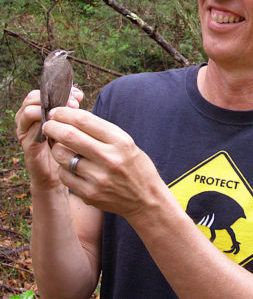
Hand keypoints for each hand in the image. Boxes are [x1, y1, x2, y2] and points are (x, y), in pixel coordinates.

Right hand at [15, 87, 83, 190]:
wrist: (64, 171)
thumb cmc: (69, 144)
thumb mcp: (71, 123)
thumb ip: (72, 108)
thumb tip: (78, 94)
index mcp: (38, 110)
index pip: (42, 91)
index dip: (60, 90)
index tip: (78, 96)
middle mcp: (28, 118)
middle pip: (32, 98)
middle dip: (54, 98)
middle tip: (73, 105)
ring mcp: (25, 132)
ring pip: (28, 112)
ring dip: (48, 111)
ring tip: (67, 117)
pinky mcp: (27, 146)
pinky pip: (31, 132)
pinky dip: (45, 128)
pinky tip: (61, 131)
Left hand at [43, 107, 163, 218]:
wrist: (146, 199)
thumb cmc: (135, 166)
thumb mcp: (126, 142)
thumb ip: (101, 131)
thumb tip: (72, 118)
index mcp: (120, 141)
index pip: (85, 121)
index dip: (65, 114)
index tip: (56, 112)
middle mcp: (109, 159)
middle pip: (69, 136)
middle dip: (53, 126)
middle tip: (48, 124)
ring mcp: (98, 178)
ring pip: (62, 156)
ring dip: (56, 147)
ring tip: (60, 145)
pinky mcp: (89, 195)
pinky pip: (64, 176)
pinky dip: (63, 167)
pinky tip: (70, 165)